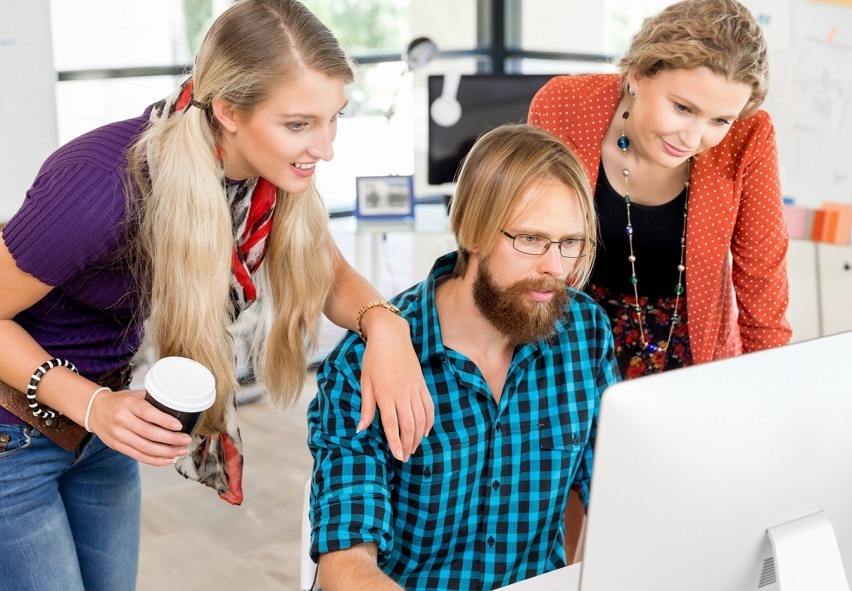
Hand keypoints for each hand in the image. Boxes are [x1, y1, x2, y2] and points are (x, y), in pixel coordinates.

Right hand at [87, 388, 192, 465]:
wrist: (95, 410)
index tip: (179, 425)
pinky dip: (156, 460)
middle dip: (171, 439)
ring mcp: (119, 435)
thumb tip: (179, 406)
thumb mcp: (135, 394)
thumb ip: (153, 400)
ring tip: (182, 451)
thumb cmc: (121, 401)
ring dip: (167, 452)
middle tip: (187, 440)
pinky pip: (139, 456)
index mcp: (128, 403)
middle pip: (149, 433)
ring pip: (145, 448)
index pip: (147, 413)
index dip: (164, 420)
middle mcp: (122, 420)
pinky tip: (169, 459)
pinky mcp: (118, 446)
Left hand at [358, 313, 433, 461]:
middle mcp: (403, 393)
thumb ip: (366, 408)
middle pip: (409, 425)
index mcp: (386, 394)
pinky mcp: (422, 385)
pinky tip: (424, 432)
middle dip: (408, 444)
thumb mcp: (365, 383)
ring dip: (418, 437)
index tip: (398, 456)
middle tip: (405, 457)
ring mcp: (415, 389)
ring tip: (413, 448)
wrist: (391, 336)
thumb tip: (361, 429)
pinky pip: (429, 407)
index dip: (396, 442)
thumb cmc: (374, 359)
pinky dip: (429, 422)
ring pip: (421, 419)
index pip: (393, 424)